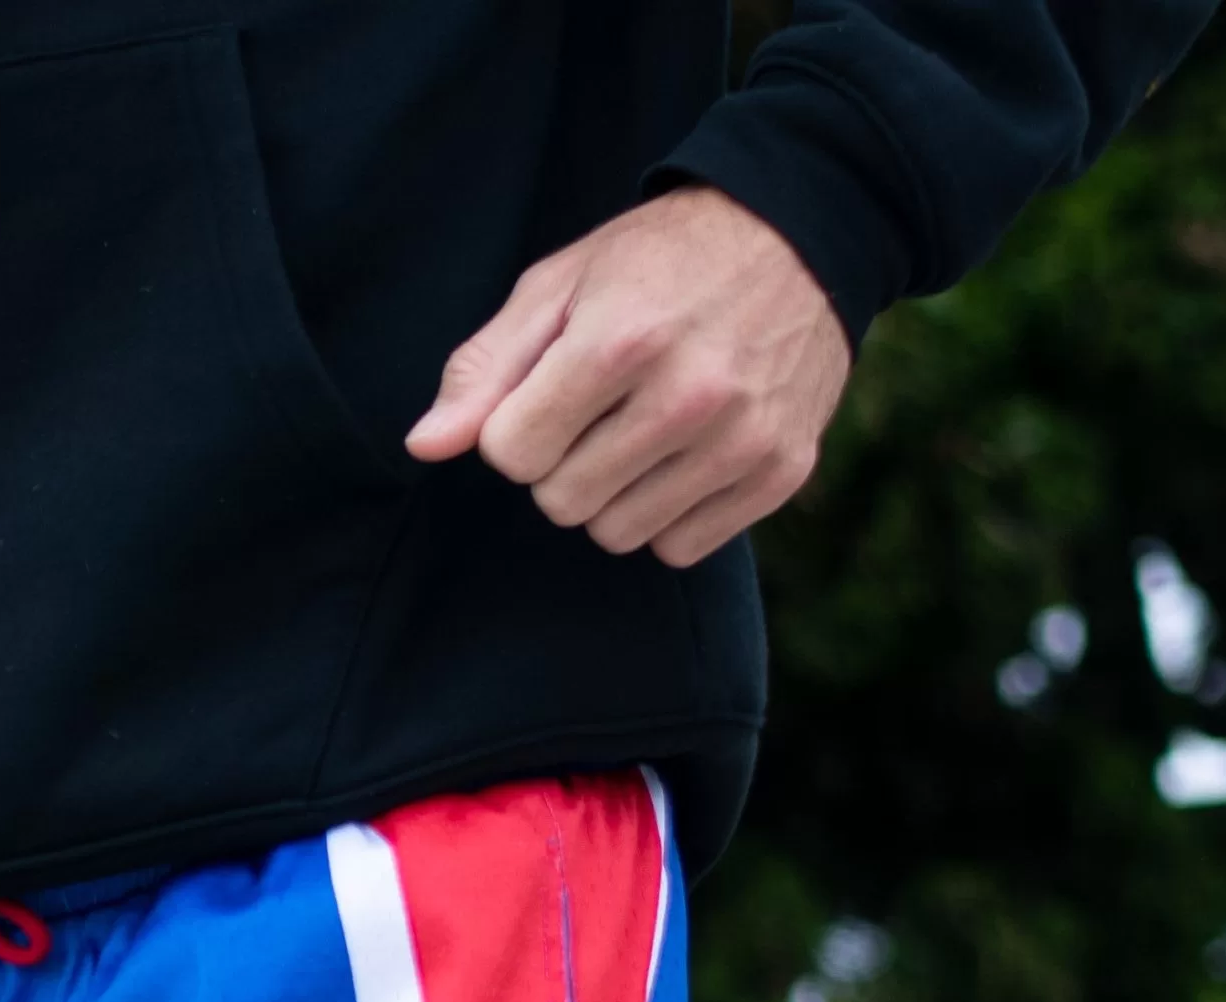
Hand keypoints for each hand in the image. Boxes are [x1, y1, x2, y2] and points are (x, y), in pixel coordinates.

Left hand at [406, 187, 850, 568]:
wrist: (802, 229)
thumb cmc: (660, 260)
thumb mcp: (561, 286)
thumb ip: (485, 368)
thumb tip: (423, 448)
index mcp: (622, 340)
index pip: (511, 455)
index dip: (518, 428)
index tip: (550, 392)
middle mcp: (688, 396)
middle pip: (561, 503)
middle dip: (563, 462)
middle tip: (602, 408)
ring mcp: (741, 439)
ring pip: (618, 534)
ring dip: (614, 494)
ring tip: (645, 427)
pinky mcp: (779, 471)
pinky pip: (679, 548)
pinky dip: (671, 512)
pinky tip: (689, 452)